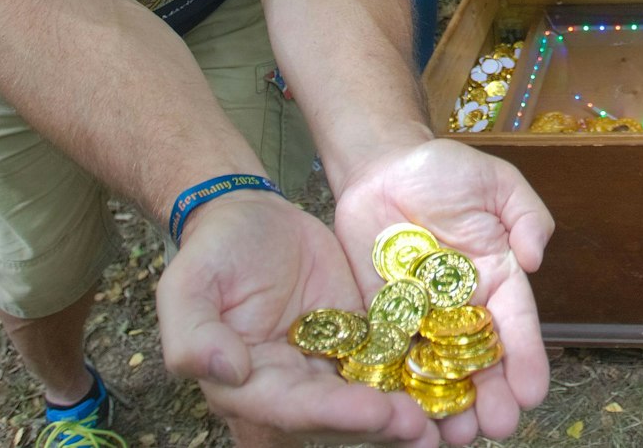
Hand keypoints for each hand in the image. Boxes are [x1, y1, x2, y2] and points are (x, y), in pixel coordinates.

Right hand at [158, 191, 439, 446]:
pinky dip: (420, 380)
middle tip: (426, 429)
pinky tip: (455, 383)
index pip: (294, 411)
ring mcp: (326, 375)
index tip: (379, 412)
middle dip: (383, 426)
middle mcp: (288, 395)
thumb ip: (192, 333)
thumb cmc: (215, 250)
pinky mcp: (358, 349)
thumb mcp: (187, 283)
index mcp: (245, 390)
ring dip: (407, 416)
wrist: (249, 216)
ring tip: (449, 419)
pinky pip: (390, 369)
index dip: (338, 416)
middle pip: (340, 420)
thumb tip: (225, 372)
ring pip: (371, 405)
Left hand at [331, 139, 554, 444]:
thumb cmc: (444, 170)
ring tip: (458, 436)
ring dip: (449, 403)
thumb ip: (527, 215)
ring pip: (439, 368)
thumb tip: (533, 259)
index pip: (516, 323)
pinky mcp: (381, 316)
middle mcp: (463, 305)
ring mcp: (421, 315)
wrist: (382, 166)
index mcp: (497, 276)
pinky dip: (399, 386)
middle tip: (497, 427)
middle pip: (480, 358)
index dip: (526, 358)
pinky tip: (406, 414)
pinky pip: (391, 355)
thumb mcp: (497, 182)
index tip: (533, 392)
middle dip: (492, 395)